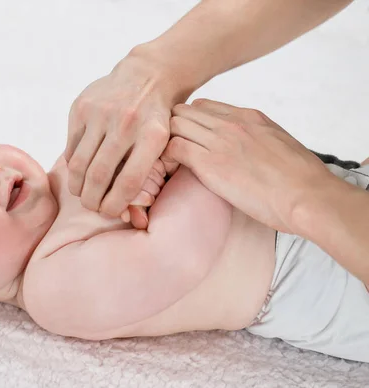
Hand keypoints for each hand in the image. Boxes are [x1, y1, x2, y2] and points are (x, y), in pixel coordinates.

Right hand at [65, 46, 186, 218]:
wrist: (148, 75)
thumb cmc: (158, 119)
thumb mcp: (165, 143)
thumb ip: (148, 175)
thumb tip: (129, 216)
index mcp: (152, 135)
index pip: (128, 182)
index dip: (115, 204)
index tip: (110, 212)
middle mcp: (125, 123)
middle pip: (99, 176)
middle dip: (92, 200)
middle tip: (92, 206)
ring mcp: (101, 113)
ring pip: (79, 164)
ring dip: (78, 186)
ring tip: (83, 193)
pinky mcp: (81, 107)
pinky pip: (71, 147)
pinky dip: (74, 165)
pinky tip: (80, 170)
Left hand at [163, 99, 335, 232]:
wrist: (307, 196)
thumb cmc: (300, 180)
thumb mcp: (279, 144)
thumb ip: (257, 138)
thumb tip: (248, 148)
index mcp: (249, 116)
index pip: (202, 106)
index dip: (189, 122)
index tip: (187, 140)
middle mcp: (231, 123)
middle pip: (183, 111)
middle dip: (171, 128)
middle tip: (170, 151)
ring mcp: (219, 140)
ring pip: (174, 125)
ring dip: (165, 142)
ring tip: (169, 163)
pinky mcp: (210, 163)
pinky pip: (173, 147)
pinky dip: (166, 157)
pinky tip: (171, 172)